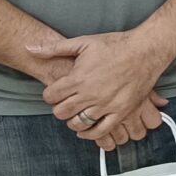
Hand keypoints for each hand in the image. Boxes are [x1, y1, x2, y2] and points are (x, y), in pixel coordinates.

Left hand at [27, 30, 174, 150]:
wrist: (146, 50)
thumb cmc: (115, 45)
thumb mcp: (82, 42)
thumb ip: (53, 48)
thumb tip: (29, 47)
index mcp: (78, 78)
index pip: (50, 96)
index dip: (49, 94)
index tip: (55, 92)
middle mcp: (90, 94)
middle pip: (61, 112)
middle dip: (59, 108)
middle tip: (65, 102)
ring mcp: (106, 105)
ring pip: (78, 123)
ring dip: (72, 121)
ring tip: (75, 114)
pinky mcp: (121, 111)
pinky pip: (101, 130)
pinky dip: (90, 134)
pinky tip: (86, 129)